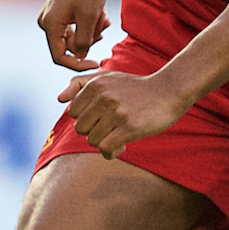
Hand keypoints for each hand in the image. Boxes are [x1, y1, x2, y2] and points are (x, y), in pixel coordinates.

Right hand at [37, 0, 109, 69]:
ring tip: (104, 18)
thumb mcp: (90, 17)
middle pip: (68, 46)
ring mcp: (52, 15)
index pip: (60, 57)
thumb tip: (79, 58)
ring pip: (73, 36)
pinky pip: (73, 25)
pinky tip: (101, 15)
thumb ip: (84, 42)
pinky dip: (88, 23)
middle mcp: (46, 21)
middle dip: (88, 40)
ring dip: (91, 31)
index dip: (78, 64)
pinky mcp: (59, 9)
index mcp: (49, 25)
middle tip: (104, 28)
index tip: (96, 62)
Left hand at [58, 70, 190, 160]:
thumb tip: (59, 100)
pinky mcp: (129, 127)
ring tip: (118, 136)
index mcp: (95, 84)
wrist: (168, 91)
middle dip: (94, 131)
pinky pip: (106, 148)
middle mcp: (103, 97)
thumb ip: (79, 84)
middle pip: (81, 129)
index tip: (101, 118)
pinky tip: (122, 146)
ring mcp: (116, 112)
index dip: (87, 118)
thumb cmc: (135, 87)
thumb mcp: (107, 77)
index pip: (73, 114)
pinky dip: (111, 152)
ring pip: (92, 141)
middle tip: (110, 128)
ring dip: (104, 143)